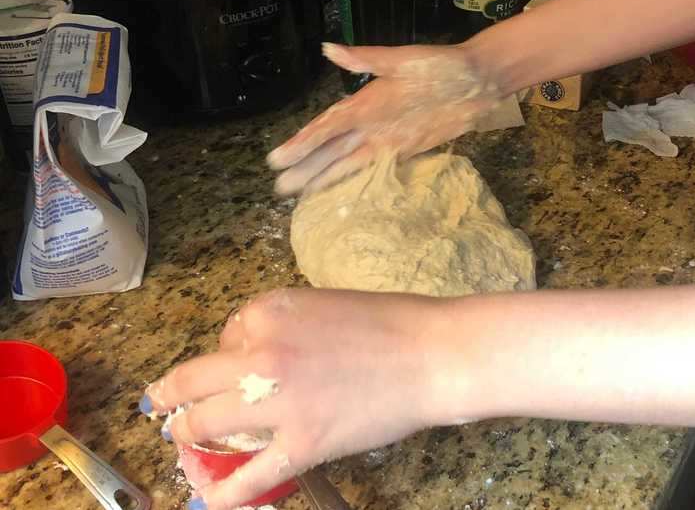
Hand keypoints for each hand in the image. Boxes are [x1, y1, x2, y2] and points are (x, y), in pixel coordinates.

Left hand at [142, 288, 469, 509]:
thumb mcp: (320, 305)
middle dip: (174, 396)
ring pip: (207, 425)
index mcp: (267, 312)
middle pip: (195, 380)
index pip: (225, 334)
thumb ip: (280, 328)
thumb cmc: (386, 322)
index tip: (230, 364)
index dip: (226, 352)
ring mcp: (277, 403)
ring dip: (186, 435)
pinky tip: (207, 501)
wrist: (431, 355)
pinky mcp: (301, 444)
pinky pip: (251, 476)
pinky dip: (223, 493)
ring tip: (179, 441)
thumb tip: (250, 357)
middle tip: (163, 407)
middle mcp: (260, 355)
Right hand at [267, 43, 500, 195]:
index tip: (278, 159)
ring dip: (323, 178)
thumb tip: (329, 49)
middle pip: (330, 150)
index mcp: (365, 102)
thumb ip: (366, 58)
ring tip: (298, 194)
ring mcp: (385, 139)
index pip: (327, 127)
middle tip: (280, 188)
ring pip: (347, 163)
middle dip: (306, 167)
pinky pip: (372, 170)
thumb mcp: (403, 60)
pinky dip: (353, 180)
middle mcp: (369, 124)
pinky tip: (338, 192)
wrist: (478, 82)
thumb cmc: (442, 66)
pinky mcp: (403, 151)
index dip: (303, 143)